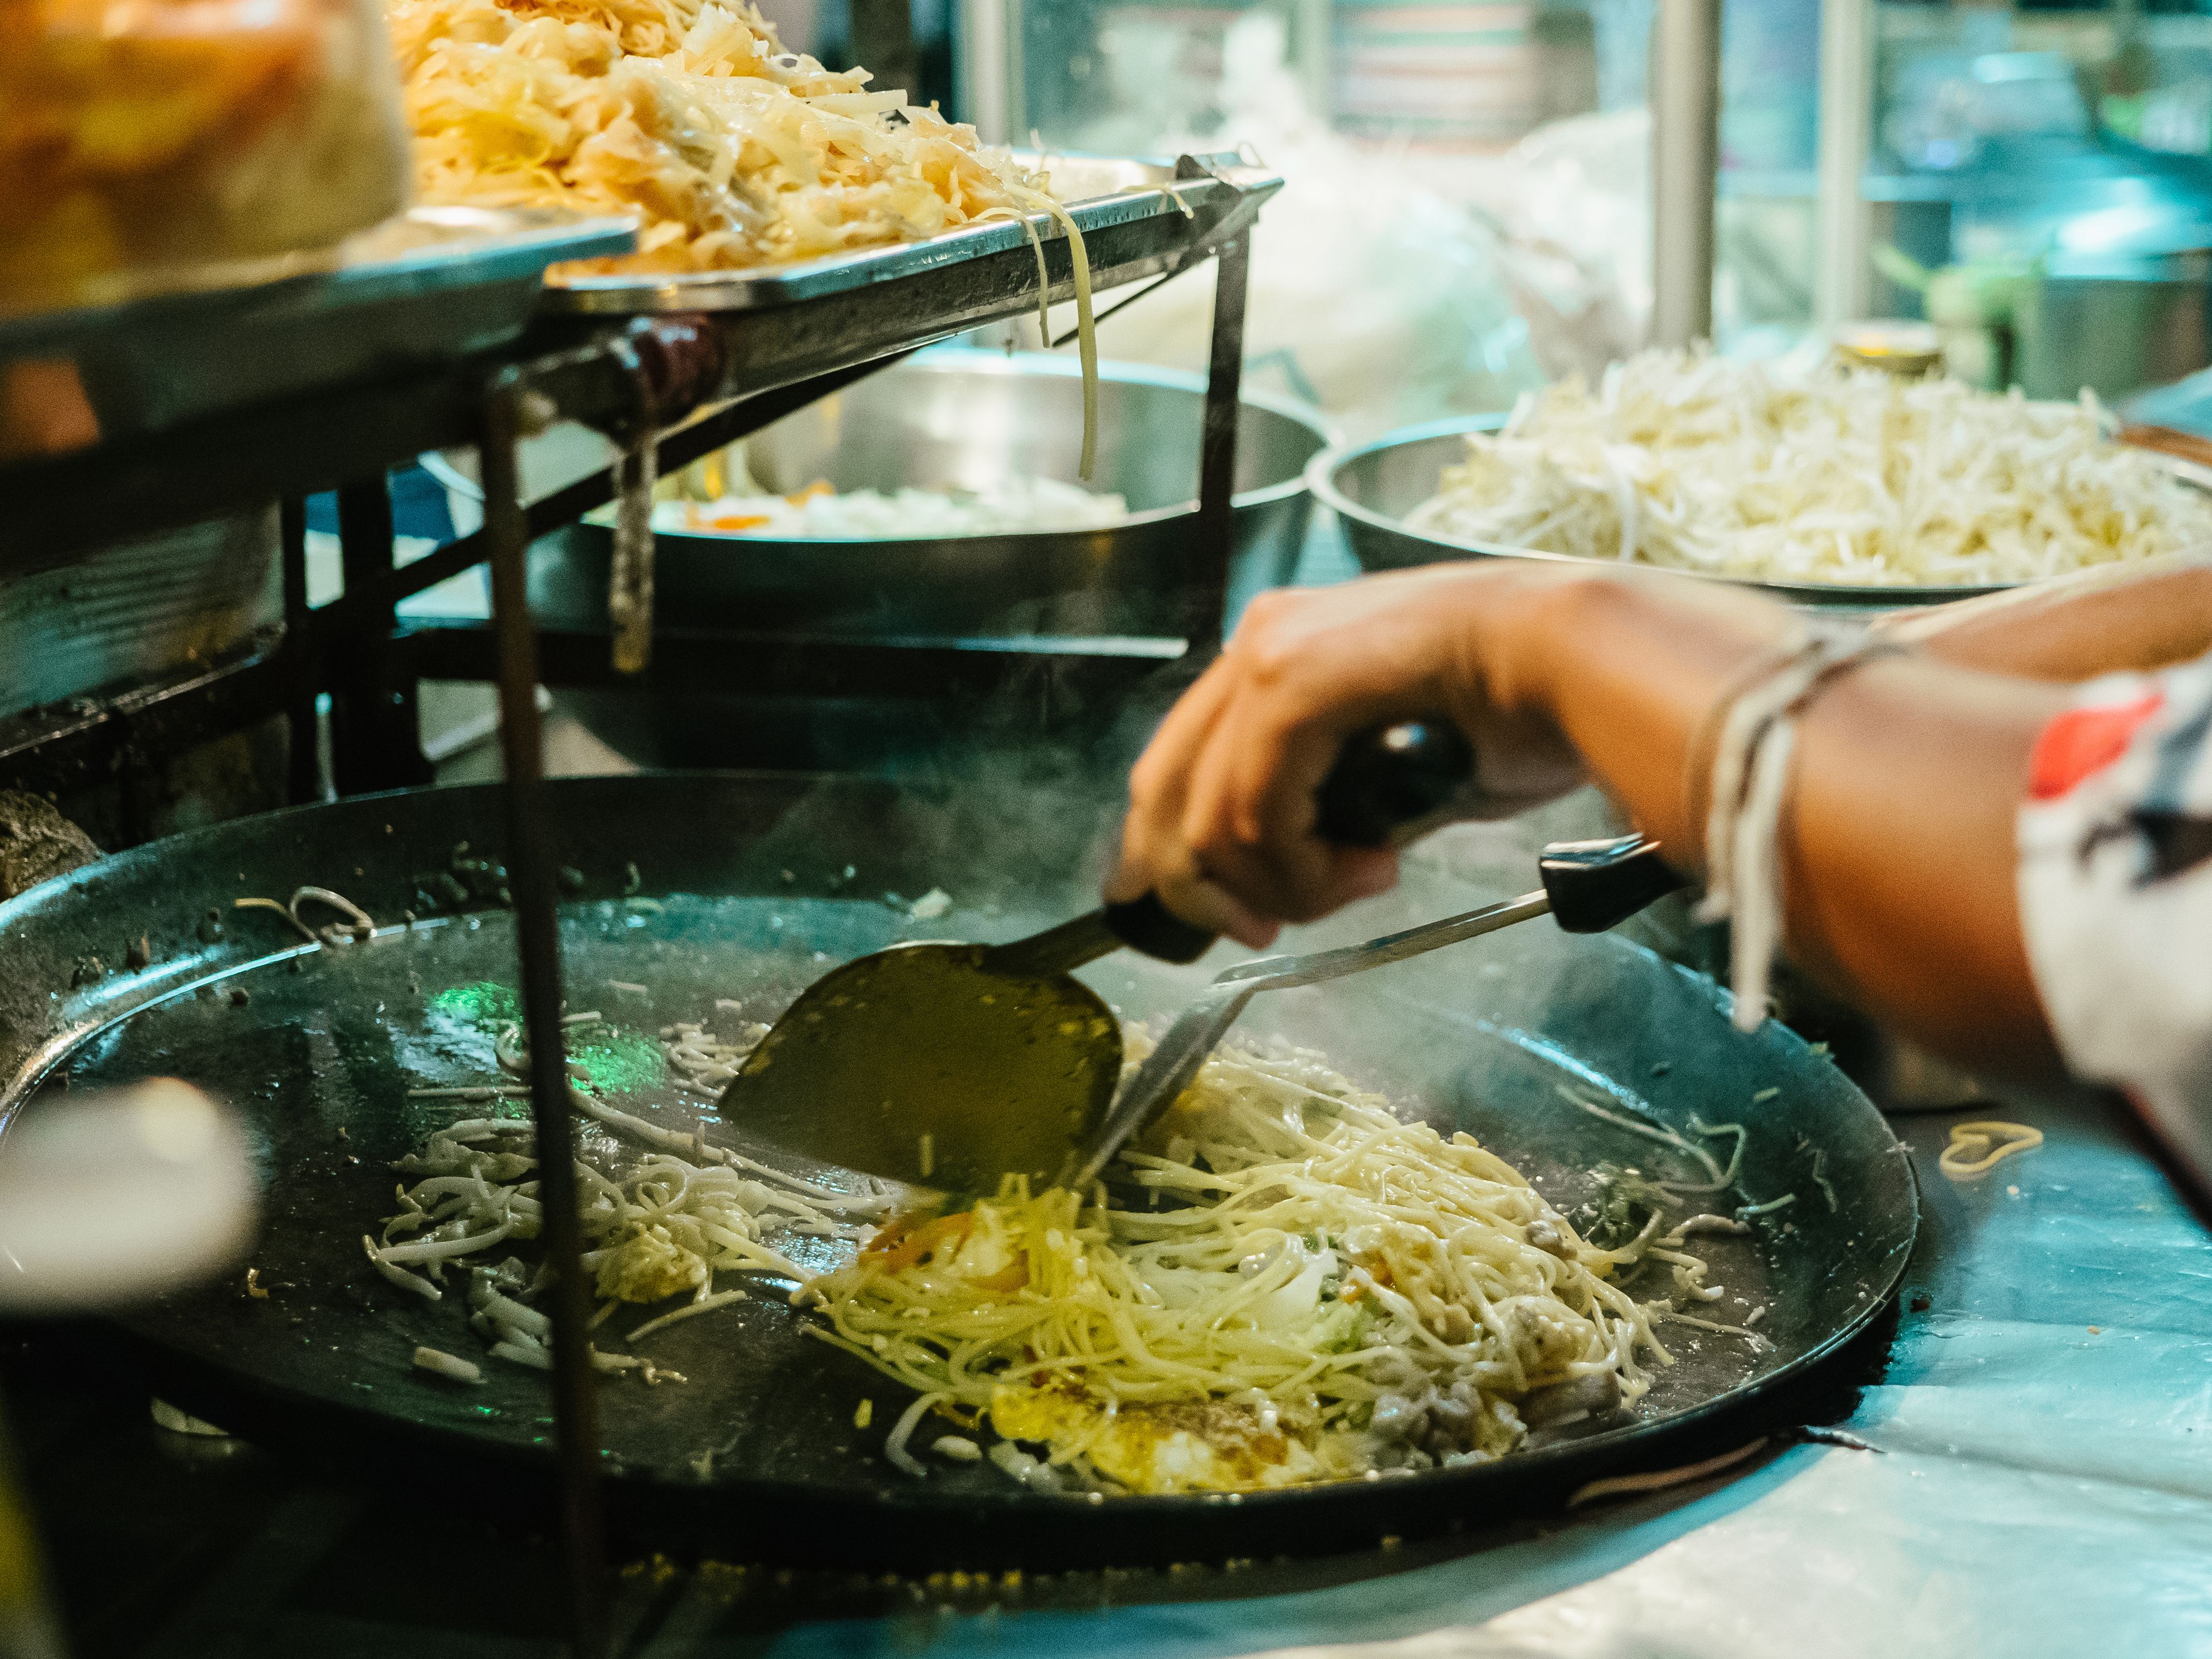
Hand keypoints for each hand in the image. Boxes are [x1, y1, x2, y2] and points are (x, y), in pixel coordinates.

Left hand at [1109, 564, 1587, 945]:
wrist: (1580, 657)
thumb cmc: (1517, 707)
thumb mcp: (1393, 768)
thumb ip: (1328, 806)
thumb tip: (1294, 874)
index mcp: (1277, 649)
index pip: (1176, 770)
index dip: (1185, 864)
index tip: (1241, 920)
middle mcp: (1258, 640)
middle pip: (1161, 795)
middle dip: (1208, 890)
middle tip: (1267, 929)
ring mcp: (1269, 655)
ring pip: (1208, 821)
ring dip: (1283, 885)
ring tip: (1361, 883)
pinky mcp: (1295, 684)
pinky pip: (1255, 815)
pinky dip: (1305, 868)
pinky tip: (1374, 865)